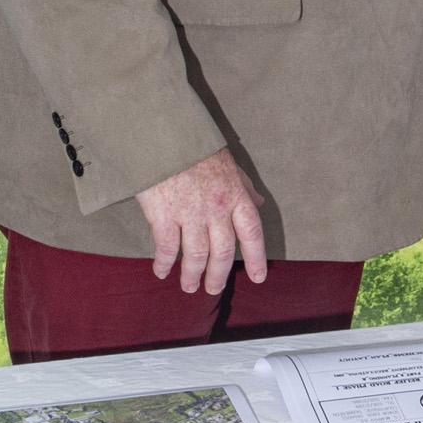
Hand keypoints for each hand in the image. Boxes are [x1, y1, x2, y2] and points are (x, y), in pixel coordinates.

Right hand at [134, 149, 268, 294]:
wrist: (162, 133)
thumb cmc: (195, 147)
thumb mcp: (228, 164)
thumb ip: (244, 186)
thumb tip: (260, 202)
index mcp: (235, 195)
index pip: (251, 233)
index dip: (256, 258)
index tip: (258, 277)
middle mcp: (216, 208)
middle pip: (222, 252)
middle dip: (218, 275)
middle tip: (212, 289)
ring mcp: (189, 213)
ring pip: (196, 255)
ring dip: (192, 275)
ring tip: (189, 286)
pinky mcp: (163, 215)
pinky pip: (167, 248)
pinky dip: (165, 263)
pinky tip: (162, 271)